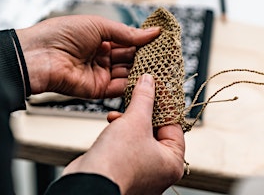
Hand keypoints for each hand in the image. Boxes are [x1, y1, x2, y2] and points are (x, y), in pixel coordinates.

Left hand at [16, 15, 159, 97]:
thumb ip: (127, 33)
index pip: (129, 41)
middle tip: (168, 57)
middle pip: (131, 58)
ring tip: (163, 68)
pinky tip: (148, 80)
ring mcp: (100, 73)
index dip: (146, 42)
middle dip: (148, 58)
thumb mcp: (99, 25)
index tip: (164, 42)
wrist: (38, 55)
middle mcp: (102, 56)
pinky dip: (133, 85)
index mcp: (100, 38)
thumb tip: (153, 32)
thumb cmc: (61, 33)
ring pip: (128, 74)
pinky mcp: (97, 90)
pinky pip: (119, 88)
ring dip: (144, 71)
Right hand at [62, 74, 184, 194]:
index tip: (155, 88)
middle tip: (137, 96)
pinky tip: (112, 124)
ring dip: (129, 122)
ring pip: (140, 139)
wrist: (89, 182)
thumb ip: (144, 98)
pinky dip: (120, 135)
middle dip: (143, 113)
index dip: (164, 104)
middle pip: (157, 131)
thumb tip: (150, 82)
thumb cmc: (116, 163)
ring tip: (120, 114)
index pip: (174, 125)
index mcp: (172, 162)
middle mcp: (159, 171)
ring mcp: (141, 174)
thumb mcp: (135, 120)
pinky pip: (127, 148)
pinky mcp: (123, 172)